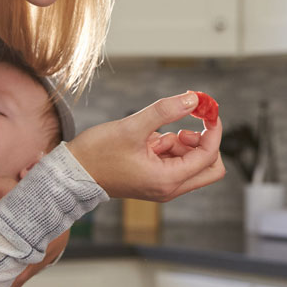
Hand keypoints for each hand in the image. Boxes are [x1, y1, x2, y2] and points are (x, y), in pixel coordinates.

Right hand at [67, 91, 224, 200]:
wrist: (73, 173)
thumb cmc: (97, 153)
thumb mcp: (133, 126)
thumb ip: (166, 111)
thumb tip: (193, 99)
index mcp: (167, 180)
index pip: (208, 156)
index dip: (213, 130)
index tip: (207, 109)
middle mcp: (169, 188)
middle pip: (209, 167)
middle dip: (204, 142)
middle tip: (184, 126)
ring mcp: (163, 185)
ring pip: (194, 163)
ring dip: (184, 143)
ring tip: (154, 135)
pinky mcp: (155, 180)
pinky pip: (176, 162)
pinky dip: (170, 147)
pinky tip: (149, 141)